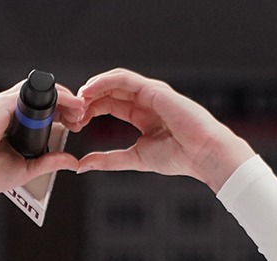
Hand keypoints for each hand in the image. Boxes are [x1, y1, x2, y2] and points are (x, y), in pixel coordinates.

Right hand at [0, 80, 86, 198]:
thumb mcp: (27, 167)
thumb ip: (49, 161)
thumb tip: (71, 161)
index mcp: (12, 123)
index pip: (42, 110)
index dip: (63, 114)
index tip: (77, 125)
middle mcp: (9, 110)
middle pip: (44, 98)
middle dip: (67, 104)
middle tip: (83, 117)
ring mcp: (5, 105)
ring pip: (41, 91)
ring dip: (65, 98)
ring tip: (81, 110)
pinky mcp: (2, 103)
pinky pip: (34, 94)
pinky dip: (56, 96)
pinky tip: (71, 105)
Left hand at [73, 69, 254, 191]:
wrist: (203, 154)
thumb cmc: (179, 157)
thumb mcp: (134, 158)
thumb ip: (108, 160)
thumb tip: (83, 165)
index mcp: (142, 115)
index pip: (109, 105)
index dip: (90, 110)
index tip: (76, 123)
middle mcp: (146, 101)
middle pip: (109, 91)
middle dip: (88, 99)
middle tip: (73, 111)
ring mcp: (151, 92)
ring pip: (114, 81)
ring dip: (93, 87)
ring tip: (78, 99)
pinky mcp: (154, 88)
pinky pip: (124, 78)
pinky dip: (104, 81)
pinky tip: (90, 90)